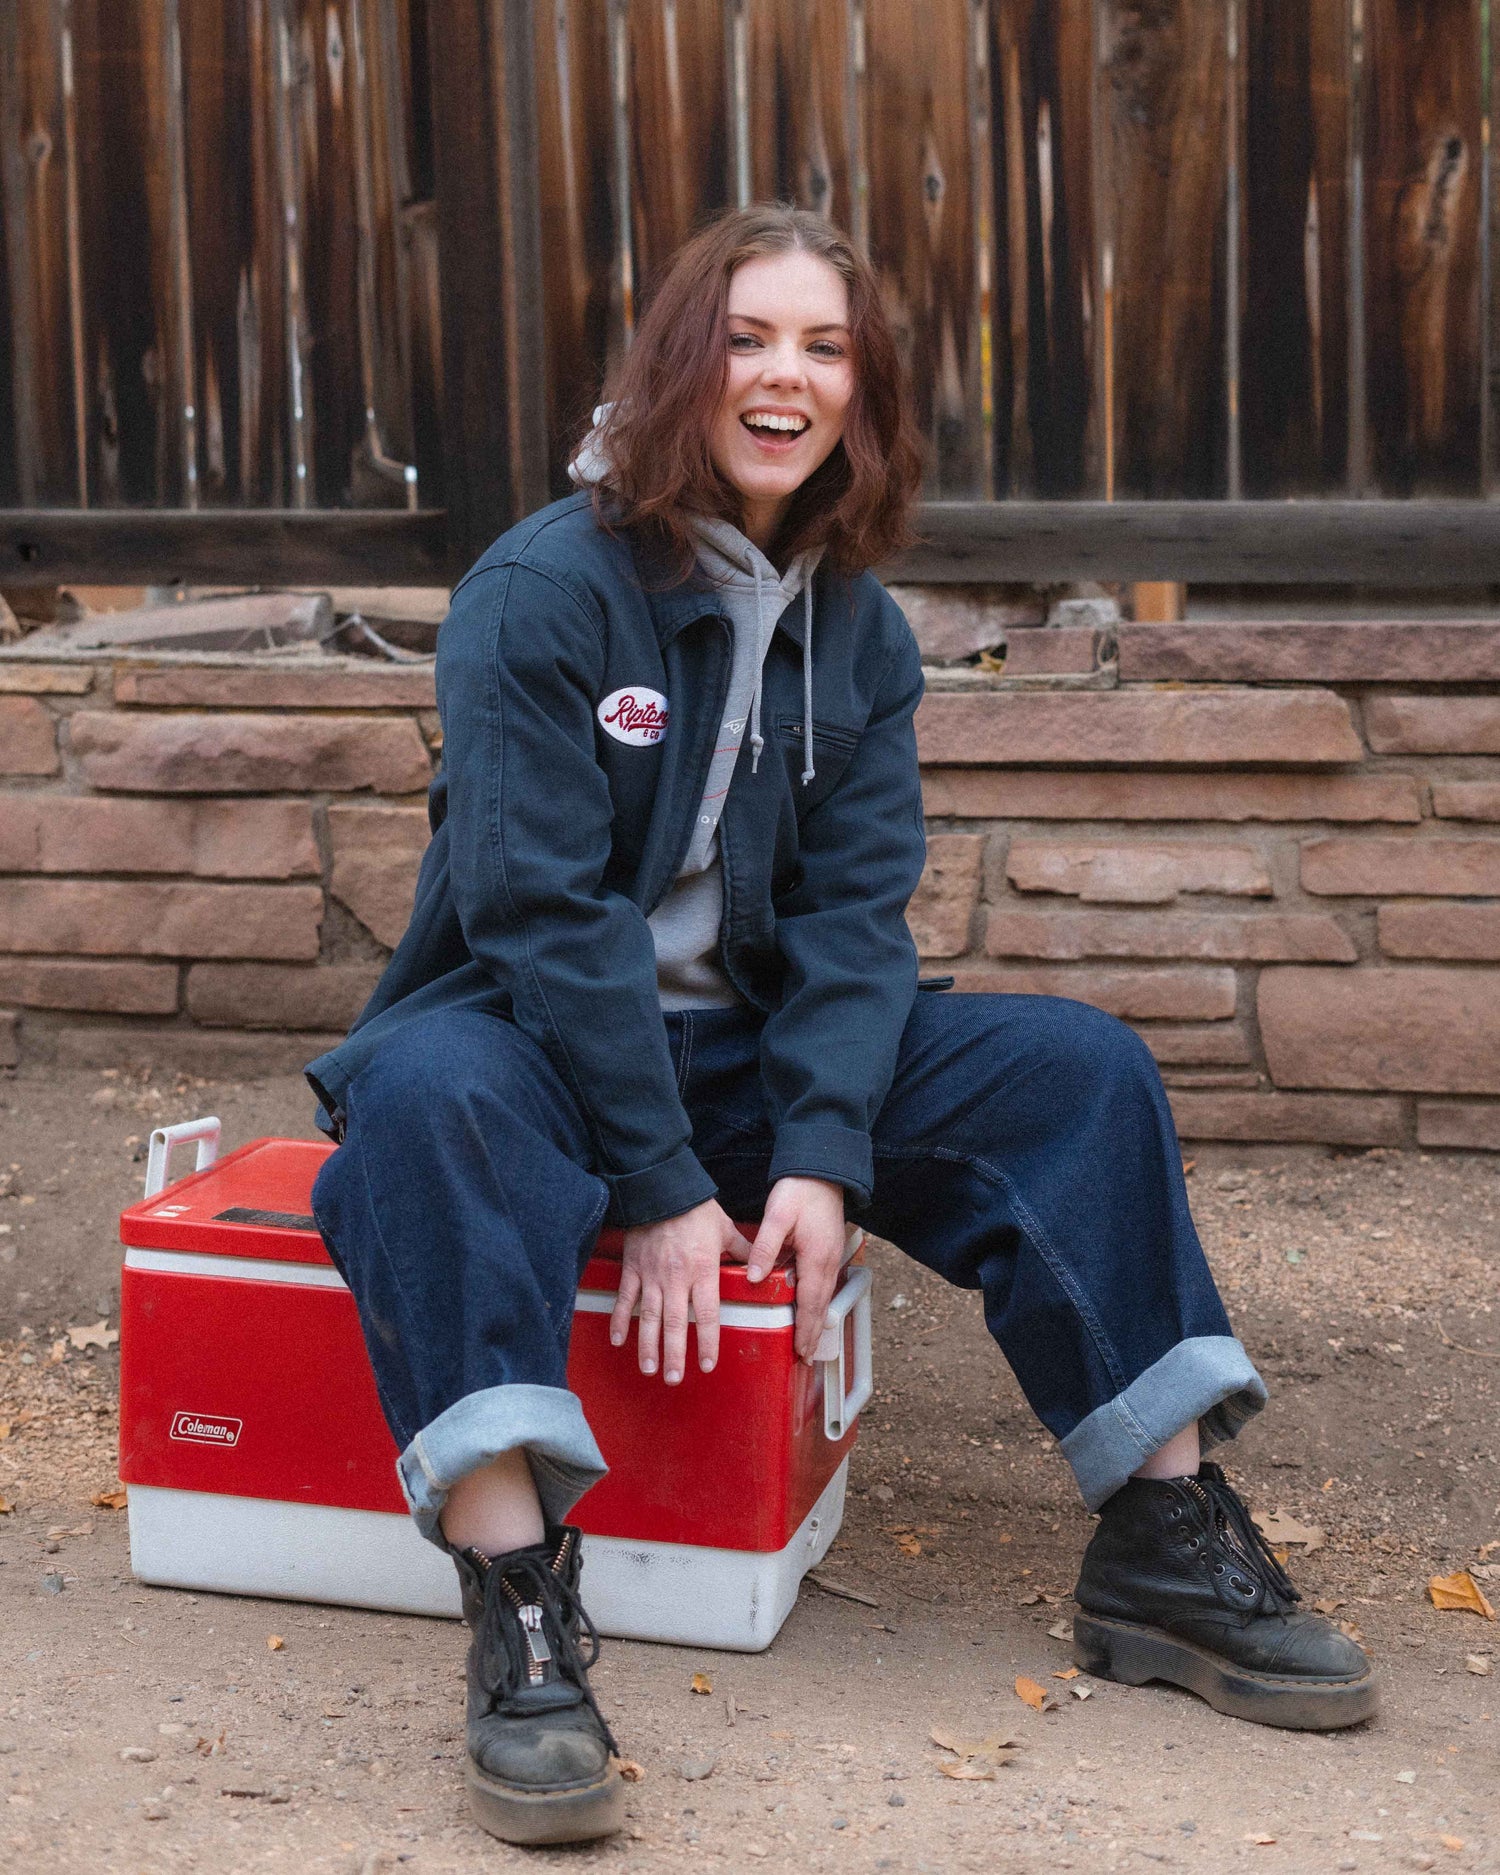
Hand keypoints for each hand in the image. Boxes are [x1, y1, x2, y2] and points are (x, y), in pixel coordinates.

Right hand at [613, 1199, 746, 1384]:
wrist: (661, 1189)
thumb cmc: (696, 1209)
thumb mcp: (725, 1228)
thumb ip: (742, 1250)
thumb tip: (764, 1264)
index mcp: (702, 1270)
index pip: (708, 1313)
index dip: (708, 1341)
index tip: (708, 1364)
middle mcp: (676, 1278)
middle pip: (675, 1323)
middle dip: (675, 1354)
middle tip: (674, 1379)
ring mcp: (651, 1275)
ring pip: (648, 1316)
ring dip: (648, 1345)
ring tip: (649, 1369)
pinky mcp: (632, 1268)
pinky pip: (625, 1298)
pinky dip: (619, 1319)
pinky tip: (618, 1340)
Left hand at [747, 1176, 845, 1362]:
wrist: (821, 1170)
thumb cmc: (799, 1191)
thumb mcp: (777, 1216)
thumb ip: (765, 1247)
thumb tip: (753, 1277)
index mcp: (816, 1257)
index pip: (810, 1302)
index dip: (805, 1329)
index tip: (800, 1351)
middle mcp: (829, 1262)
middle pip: (822, 1307)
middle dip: (814, 1334)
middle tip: (805, 1359)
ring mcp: (833, 1257)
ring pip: (825, 1297)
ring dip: (817, 1321)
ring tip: (809, 1343)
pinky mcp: (830, 1250)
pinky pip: (824, 1285)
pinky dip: (818, 1304)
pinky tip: (811, 1311)